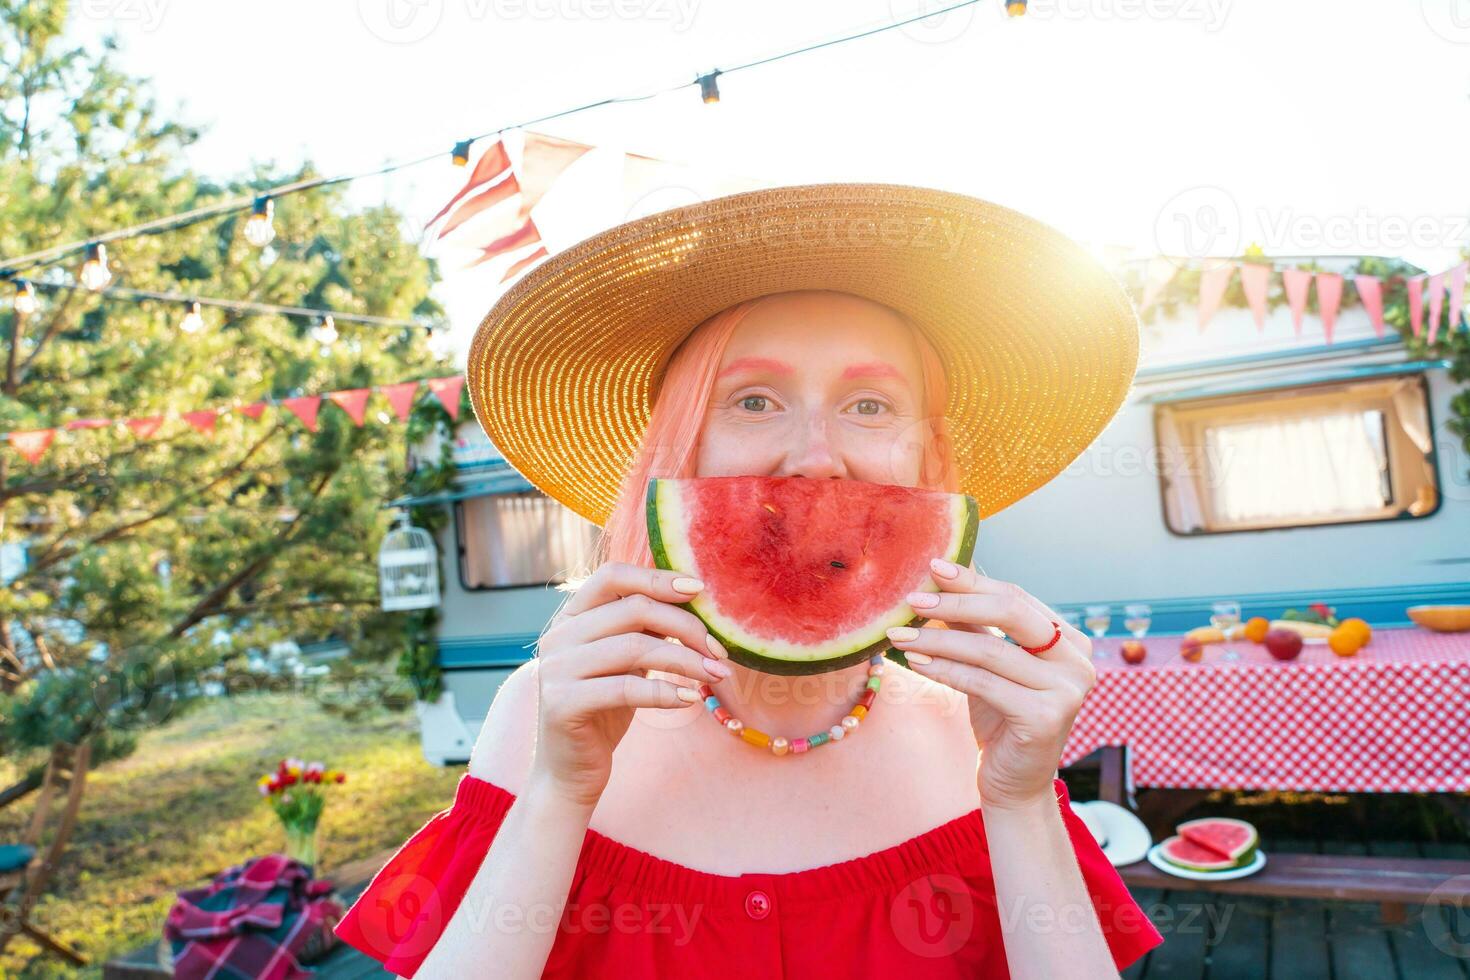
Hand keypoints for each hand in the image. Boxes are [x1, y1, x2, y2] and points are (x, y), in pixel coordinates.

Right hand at [531, 562, 730, 807]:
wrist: (570, 770)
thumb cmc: (605, 709)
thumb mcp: (626, 661)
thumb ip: (644, 628)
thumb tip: (694, 598)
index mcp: (571, 616)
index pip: (613, 575)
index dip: (658, 578)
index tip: (699, 591)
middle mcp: (558, 636)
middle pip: (633, 609)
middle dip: (686, 626)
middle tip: (719, 650)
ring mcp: (556, 669)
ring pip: (634, 647)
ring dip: (685, 660)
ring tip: (716, 674)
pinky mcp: (562, 704)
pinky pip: (625, 689)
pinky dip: (664, 692)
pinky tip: (690, 700)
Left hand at [885, 558, 1095, 811]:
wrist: (1014, 784)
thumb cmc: (1000, 719)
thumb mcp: (987, 664)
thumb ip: (973, 624)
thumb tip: (940, 577)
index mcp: (1070, 640)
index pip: (1016, 597)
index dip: (972, 580)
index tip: (932, 566)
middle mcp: (1078, 660)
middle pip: (1010, 612)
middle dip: (956, 601)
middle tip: (912, 597)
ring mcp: (1067, 690)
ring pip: (990, 650)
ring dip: (938, 638)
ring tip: (899, 634)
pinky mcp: (1046, 718)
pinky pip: (983, 683)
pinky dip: (945, 669)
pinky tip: (915, 661)